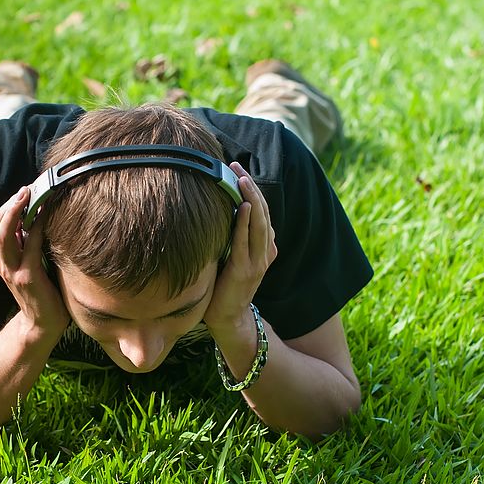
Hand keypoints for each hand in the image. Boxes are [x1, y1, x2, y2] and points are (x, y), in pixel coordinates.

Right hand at [0, 186, 69, 334]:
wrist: (42, 324)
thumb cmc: (41, 292)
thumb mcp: (29, 265)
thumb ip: (28, 246)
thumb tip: (40, 220)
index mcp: (1, 258)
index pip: (0, 226)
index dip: (10, 207)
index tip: (25, 191)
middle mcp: (2, 263)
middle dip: (11, 204)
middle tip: (26, 188)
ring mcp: (13, 270)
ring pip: (6, 233)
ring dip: (17, 211)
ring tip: (30, 194)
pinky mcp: (27, 276)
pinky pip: (30, 245)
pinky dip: (37, 227)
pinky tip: (47, 214)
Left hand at [203, 162, 277, 331]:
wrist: (227, 318)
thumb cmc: (224, 285)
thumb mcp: (232, 256)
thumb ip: (233, 236)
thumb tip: (218, 208)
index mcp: (264, 247)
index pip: (261, 211)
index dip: (252, 189)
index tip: (238, 169)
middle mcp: (264, 252)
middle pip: (262, 212)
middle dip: (250, 187)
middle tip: (236, 165)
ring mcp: (256, 262)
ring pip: (258, 224)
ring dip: (251, 199)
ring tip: (242, 179)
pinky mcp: (244, 271)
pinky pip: (245, 243)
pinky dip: (245, 224)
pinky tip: (241, 207)